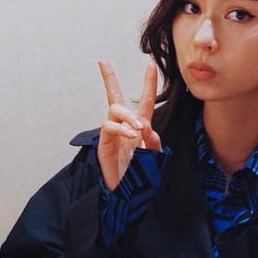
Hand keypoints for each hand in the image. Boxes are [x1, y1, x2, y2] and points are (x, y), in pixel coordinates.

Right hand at [97, 60, 161, 190]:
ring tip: (137, 128)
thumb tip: (146, 127)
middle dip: (108, 78)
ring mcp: (112, 133)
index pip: (145, 101)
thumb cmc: (141, 174)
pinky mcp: (104, 143)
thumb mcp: (154, 157)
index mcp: (140, 126)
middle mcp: (125, 125)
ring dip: (128, 115)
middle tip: (103, 63)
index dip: (148, 83)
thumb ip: (153, 142)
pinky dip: (121, 128)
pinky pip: (109, 126)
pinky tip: (130, 134)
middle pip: (116, 97)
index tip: (149, 65)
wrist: (127, 193)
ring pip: (115, 109)